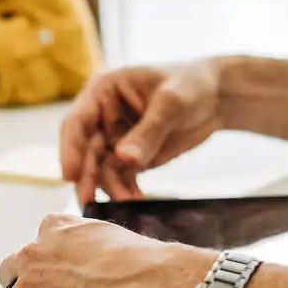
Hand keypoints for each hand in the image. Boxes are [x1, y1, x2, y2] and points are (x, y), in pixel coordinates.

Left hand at [0, 213, 214, 287]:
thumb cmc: (143, 266)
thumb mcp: (111, 237)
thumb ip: (87, 245)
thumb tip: (90, 262)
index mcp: (58, 228)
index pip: (38, 240)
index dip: (49, 260)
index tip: (61, 272)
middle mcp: (36, 254)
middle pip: (12, 270)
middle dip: (31, 284)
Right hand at [60, 62, 222, 202]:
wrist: (216, 97)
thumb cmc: (192, 84)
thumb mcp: (172, 102)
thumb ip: (149, 130)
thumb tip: (123, 158)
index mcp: (104, 90)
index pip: (77, 121)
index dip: (70, 149)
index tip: (71, 175)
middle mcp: (103, 115)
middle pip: (86, 150)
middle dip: (89, 175)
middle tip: (89, 200)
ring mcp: (115, 137)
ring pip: (101, 168)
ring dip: (109, 187)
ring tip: (124, 202)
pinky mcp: (130, 156)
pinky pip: (121, 177)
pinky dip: (125, 190)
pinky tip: (135, 202)